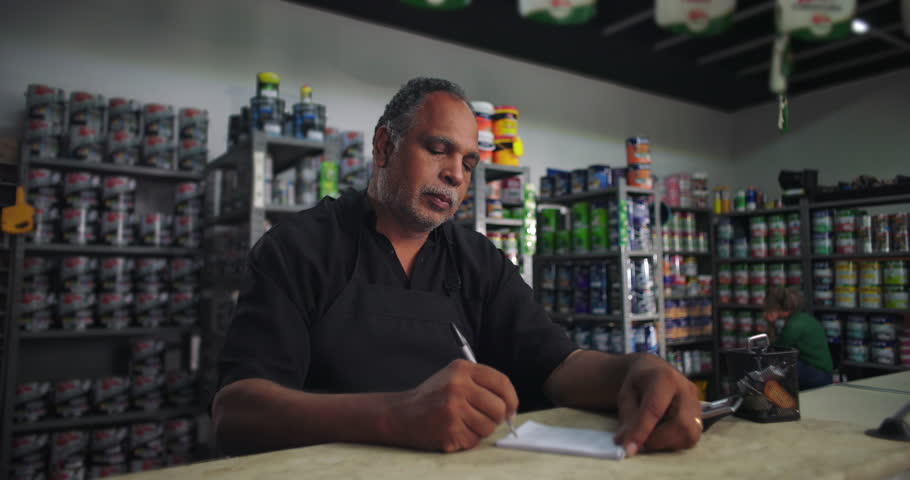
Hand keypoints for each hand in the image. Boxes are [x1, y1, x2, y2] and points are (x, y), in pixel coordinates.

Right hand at [388, 359, 518, 452]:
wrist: (401, 414)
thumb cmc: (433, 396)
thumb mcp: (454, 377)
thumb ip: (482, 385)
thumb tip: (511, 408)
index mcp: (462, 369)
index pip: (501, 382)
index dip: (511, 398)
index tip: (511, 407)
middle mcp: (458, 387)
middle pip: (499, 408)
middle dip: (496, 417)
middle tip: (484, 417)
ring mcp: (453, 410)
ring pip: (489, 427)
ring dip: (481, 429)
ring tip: (464, 422)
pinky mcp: (449, 431)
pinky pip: (475, 440)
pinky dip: (468, 439)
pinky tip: (454, 430)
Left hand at [613, 354, 701, 455]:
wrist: (655, 371)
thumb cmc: (639, 383)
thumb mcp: (626, 394)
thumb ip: (627, 418)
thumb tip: (626, 442)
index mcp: (664, 378)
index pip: (654, 409)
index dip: (641, 431)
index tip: (629, 449)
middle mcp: (686, 389)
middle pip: (681, 425)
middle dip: (658, 440)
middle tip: (641, 440)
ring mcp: (697, 403)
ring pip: (689, 435)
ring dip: (667, 442)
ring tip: (652, 434)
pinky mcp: (700, 415)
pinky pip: (691, 437)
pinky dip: (674, 441)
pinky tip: (662, 432)